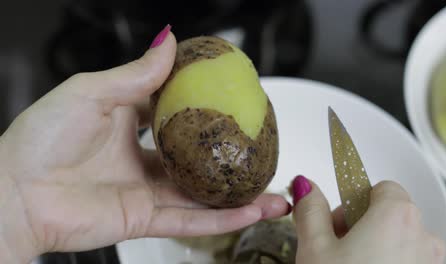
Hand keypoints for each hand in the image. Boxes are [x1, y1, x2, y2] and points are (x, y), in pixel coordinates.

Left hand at [0, 29, 288, 262]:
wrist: (13, 193)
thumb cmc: (40, 138)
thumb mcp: (92, 92)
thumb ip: (137, 73)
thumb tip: (169, 40)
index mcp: (130, 122)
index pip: (178, 113)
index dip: (207, 106)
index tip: (237, 100)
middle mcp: (143, 157)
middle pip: (198, 157)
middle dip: (231, 155)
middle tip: (264, 149)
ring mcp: (146, 190)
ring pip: (203, 193)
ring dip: (240, 194)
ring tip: (274, 191)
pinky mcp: (145, 218)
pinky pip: (190, 219)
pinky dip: (222, 218)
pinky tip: (252, 210)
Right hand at [291, 176, 445, 263]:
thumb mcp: (315, 246)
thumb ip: (311, 208)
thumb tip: (305, 184)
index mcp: (396, 216)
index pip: (380, 188)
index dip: (353, 202)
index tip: (336, 224)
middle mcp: (422, 237)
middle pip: (390, 214)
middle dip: (360, 227)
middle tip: (336, 250)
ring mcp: (429, 263)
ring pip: (399, 241)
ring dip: (374, 248)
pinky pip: (407, 261)